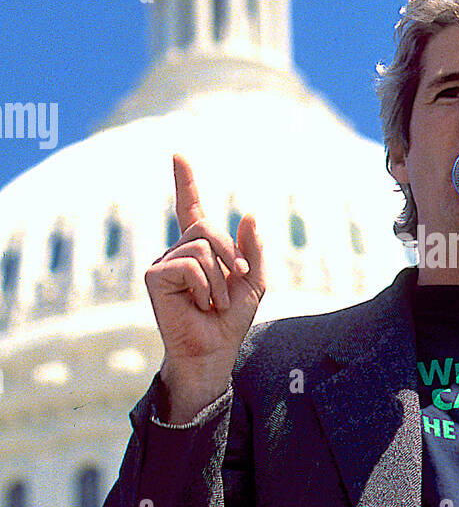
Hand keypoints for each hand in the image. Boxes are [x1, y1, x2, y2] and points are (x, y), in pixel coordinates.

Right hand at [145, 155, 265, 406]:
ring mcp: (164, 263)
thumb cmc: (231, 320)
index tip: (179, 155)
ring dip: (220, 279)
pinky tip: (199, 305)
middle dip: (231, 257)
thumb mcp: (254, 281)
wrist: (214, 352)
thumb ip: (253, 249)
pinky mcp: (155, 277)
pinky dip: (204, 287)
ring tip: (214, 302)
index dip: (185, 182)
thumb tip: (248, 214)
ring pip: (202, 248)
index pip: (189, 208)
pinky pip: (191, 266)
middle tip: (233, 287)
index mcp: (200, 249)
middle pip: (207, 228)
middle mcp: (178, 251)